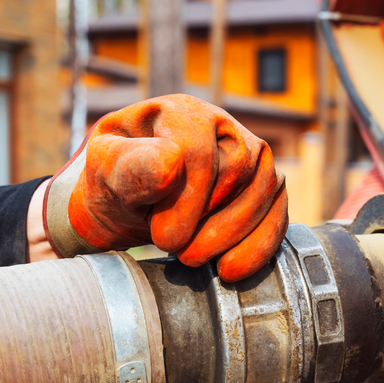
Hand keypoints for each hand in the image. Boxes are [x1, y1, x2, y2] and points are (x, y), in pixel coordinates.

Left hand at [40, 94, 287, 281]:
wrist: (127, 204)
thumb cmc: (114, 184)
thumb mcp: (106, 174)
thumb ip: (129, 167)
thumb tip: (170, 164)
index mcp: (179, 113)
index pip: (199, 152)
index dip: (186, 202)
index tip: (163, 239)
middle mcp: (220, 124)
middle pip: (238, 168)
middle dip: (210, 222)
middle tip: (179, 253)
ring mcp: (247, 152)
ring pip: (265, 188)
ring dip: (234, 235)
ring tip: (195, 258)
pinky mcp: (263, 184)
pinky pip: (278, 210)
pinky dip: (259, 245)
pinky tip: (230, 269)